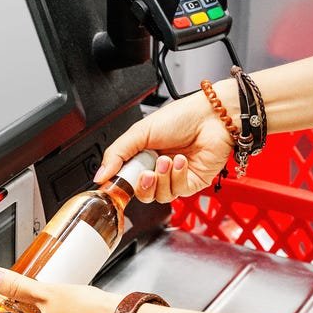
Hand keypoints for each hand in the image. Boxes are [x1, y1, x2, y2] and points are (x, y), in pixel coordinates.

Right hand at [93, 85, 234, 202]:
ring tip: (168, 160)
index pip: (126, 179)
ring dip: (162, 178)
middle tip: (146, 172)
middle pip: (142, 193)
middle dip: (142, 185)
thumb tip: (100, 175)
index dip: (121, 184)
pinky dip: (178, 176)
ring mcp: (175, 178)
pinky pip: (178, 191)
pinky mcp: (192, 184)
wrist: (212, 117)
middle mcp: (158, 169)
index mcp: (143, 156)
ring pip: (159, 196)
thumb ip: (117, 154)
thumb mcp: (140, 132)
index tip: (115, 184)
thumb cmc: (181, 117)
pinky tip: (181, 161)